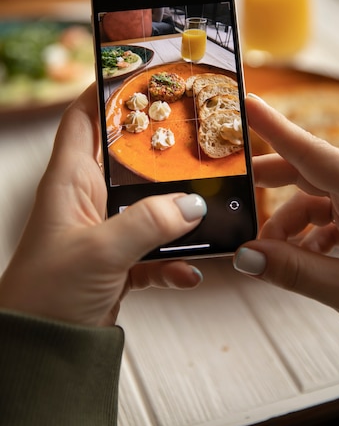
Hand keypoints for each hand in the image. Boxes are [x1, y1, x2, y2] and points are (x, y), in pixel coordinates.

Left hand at [0, 85, 205, 326]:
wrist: (42, 351)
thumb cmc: (48, 294)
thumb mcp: (99, 252)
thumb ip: (147, 224)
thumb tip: (194, 207)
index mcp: (70, 182)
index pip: (82, 120)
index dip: (104, 92)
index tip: (140, 74)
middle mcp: (87, 200)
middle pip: (126, 158)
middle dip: (159, 149)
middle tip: (194, 136)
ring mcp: (105, 230)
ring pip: (148, 205)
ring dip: (176, 211)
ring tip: (207, 209)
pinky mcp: (119, 261)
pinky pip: (154, 251)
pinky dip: (173, 261)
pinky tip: (189, 273)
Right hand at [234, 94, 338, 360]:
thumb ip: (293, 271)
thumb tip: (245, 256)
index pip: (315, 153)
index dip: (277, 129)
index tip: (248, 105)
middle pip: (308, 172)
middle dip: (269, 184)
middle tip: (234, 192)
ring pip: (312, 199)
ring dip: (286, 225)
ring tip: (272, 255)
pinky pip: (324, 218)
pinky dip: (304, 237)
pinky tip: (298, 261)